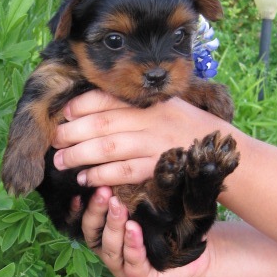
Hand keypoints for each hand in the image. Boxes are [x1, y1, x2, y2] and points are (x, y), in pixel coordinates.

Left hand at [52, 90, 231, 187]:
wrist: (222, 151)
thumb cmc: (185, 125)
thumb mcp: (165, 105)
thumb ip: (135, 103)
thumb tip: (92, 105)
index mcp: (149, 100)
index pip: (109, 98)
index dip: (82, 105)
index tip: (64, 113)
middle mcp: (150, 118)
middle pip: (102, 123)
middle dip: (73, 132)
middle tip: (54, 140)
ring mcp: (154, 144)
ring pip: (108, 148)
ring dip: (79, 155)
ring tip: (61, 161)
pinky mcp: (158, 168)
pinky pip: (124, 172)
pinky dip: (101, 175)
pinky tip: (85, 178)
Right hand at [83, 187, 209, 276]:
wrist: (200, 247)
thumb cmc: (168, 219)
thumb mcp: (146, 200)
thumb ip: (128, 189)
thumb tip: (113, 162)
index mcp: (105, 231)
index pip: (84, 218)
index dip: (78, 206)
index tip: (80, 187)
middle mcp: (110, 249)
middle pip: (93, 232)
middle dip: (96, 211)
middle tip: (104, 192)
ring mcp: (124, 266)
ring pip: (110, 248)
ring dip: (113, 227)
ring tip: (119, 207)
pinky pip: (133, 264)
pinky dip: (132, 246)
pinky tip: (134, 229)